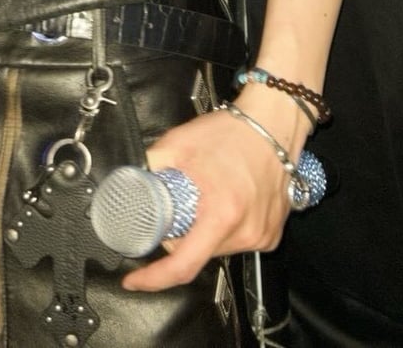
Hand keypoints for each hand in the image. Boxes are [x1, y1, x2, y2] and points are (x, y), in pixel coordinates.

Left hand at [121, 86, 303, 291]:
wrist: (274, 123)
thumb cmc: (233, 131)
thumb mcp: (180, 143)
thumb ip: (151, 166)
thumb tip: (128, 183)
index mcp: (222, 212)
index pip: (182, 265)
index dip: (154, 278)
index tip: (134, 280)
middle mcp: (245, 230)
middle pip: (196, 255)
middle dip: (178, 238)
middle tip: (177, 209)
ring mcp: (261, 235)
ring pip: (215, 249)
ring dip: (202, 232)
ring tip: (207, 198)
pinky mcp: (271, 235)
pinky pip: (236, 242)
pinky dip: (224, 229)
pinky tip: (226, 202)